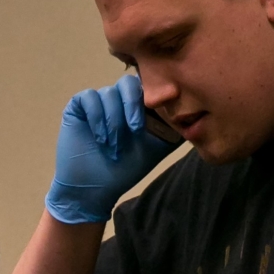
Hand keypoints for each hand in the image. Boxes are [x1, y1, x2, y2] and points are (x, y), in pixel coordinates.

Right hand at [46, 74, 171, 225]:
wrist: (94, 190)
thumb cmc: (125, 170)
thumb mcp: (156, 148)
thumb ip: (173, 129)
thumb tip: (195, 114)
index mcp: (136, 106)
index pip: (146, 87)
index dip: (154, 94)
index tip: (165, 104)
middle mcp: (117, 100)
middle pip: (128, 84)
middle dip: (133, 106)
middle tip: (136, 130)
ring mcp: (98, 102)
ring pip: (109, 94)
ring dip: (114, 122)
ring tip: (113, 148)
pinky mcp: (78, 107)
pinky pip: (89, 98)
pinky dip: (97, 117)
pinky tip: (99, 139)